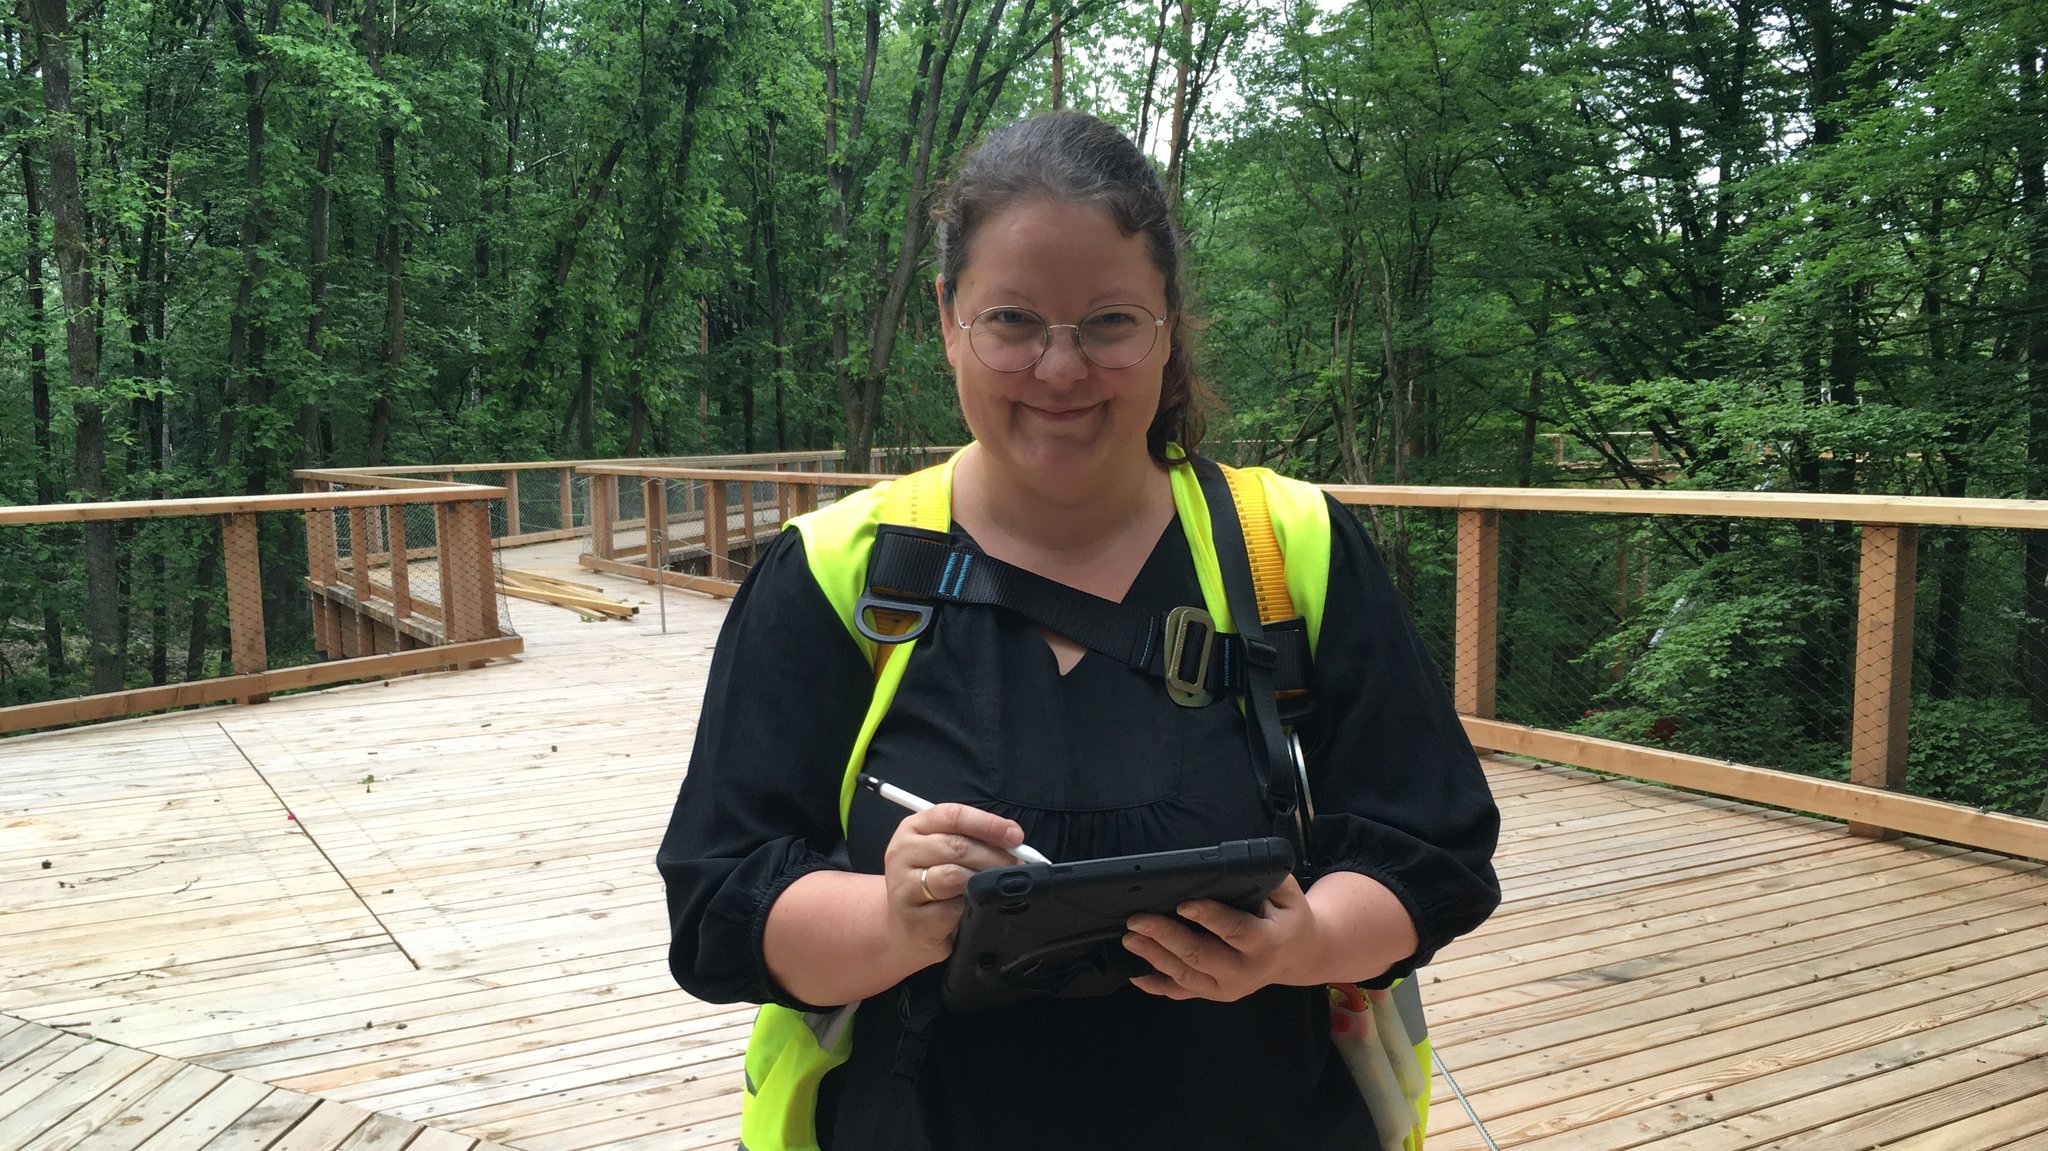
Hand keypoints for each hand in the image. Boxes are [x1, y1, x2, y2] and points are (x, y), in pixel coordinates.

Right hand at [879, 802, 1028, 964]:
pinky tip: (974, 907)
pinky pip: (952, 909)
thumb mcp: (944, 853)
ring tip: (994, 886)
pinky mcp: (912, 918)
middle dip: (993, 856)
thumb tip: (1012, 841)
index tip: (1014, 835)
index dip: (988, 824)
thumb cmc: (930, 883)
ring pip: (954, 876)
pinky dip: (971, 907)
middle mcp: (902, 852)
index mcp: (912, 828)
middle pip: (956, 846)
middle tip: (1014, 866)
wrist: (904, 927)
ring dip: (983, 881)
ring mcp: (903, 886)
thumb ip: (972, 840)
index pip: (953, 816)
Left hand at [1123, 874, 1320, 1001]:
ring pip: (1186, 975)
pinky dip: (1155, 984)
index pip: (1235, 930)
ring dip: (1154, 956)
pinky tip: (1134, 972)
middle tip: (1138, 920)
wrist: (1298, 954)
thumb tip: (1231, 863)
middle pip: (1201, 955)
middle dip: (1166, 936)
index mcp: (1268, 942)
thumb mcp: (1287, 892)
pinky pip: (1181, 992)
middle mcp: (1247, 970)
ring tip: (1130, 938)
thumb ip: (1263, 878)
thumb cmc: (1287, 915)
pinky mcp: (1214, 994)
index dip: (1209, 917)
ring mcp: (1228, 987)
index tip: (1183, 904)